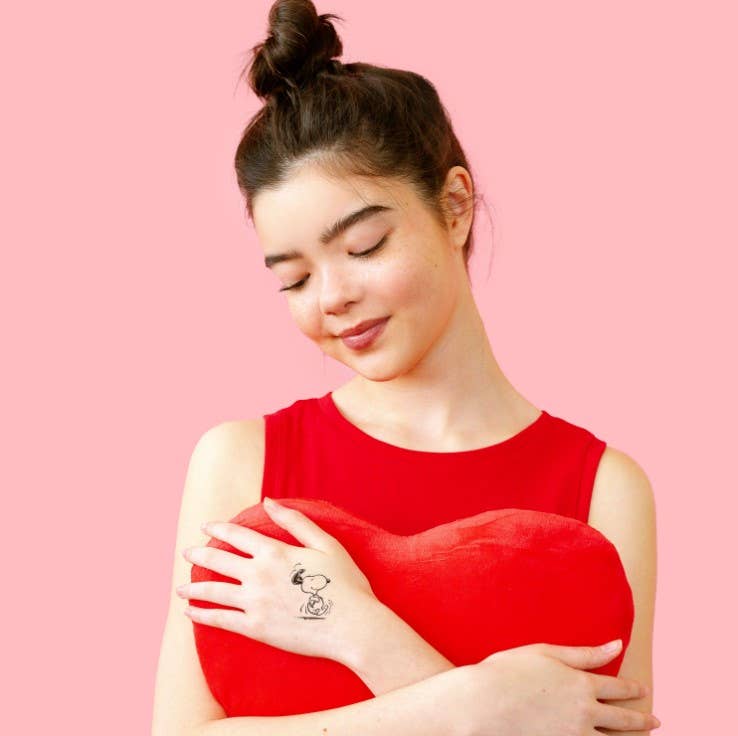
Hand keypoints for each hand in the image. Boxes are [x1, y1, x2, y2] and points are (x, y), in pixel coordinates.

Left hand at [176, 497, 378, 665]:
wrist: (353, 626)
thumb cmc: (346, 583)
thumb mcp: (326, 544)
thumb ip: (295, 521)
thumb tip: (269, 500)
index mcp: (274, 551)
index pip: (237, 535)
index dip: (218, 528)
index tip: (205, 527)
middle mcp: (259, 575)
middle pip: (219, 561)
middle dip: (199, 554)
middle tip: (186, 552)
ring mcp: (255, 603)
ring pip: (214, 591)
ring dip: (194, 588)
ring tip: (180, 588)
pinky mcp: (256, 629)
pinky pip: (221, 620)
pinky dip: (202, 615)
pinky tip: (191, 612)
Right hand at [454, 640, 660, 735]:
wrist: (482, 703)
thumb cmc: (509, 671)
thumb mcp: (546, 652)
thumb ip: (585, 653)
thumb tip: (616, 644)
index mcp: (581, 684)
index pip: (618, 688)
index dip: (634, 690)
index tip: (646, 691)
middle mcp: (584, 713)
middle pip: (622, 720)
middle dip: (641, 720)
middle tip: (655, 721)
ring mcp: (573, 735)